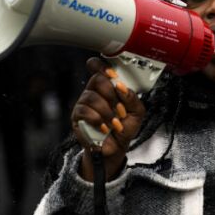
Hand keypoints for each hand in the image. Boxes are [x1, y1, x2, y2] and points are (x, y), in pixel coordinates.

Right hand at [73, 57, 146, 180]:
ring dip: (106, 111)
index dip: (101, 65)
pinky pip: (84, 112)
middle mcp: (94, 92)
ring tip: (115, 123)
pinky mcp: (77, 117)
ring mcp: (84, 103)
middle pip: (97, 79)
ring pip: (91, 97)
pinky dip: (98, 120)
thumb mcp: (137, 112)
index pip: (98, 68)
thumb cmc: (124, 128)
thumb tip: (122, 87)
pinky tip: (105, 128)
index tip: (111, 73)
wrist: (116, 148)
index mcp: (107, 87)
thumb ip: (132, 98)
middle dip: (111, 94)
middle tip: (120, 108)